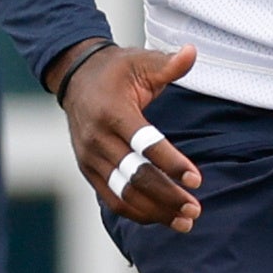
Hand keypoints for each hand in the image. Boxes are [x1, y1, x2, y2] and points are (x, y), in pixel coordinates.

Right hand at [56, 41, 203, 232]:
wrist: (76, 77)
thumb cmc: (117, 70)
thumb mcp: (141, 61)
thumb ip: (168, 63)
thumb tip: (193, 51)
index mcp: (113, 111)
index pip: (144, 144)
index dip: (171, 164)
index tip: (196, 180)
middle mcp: (97, 138)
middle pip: (133, 176)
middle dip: (166, 196)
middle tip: (195, 208)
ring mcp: (89, 157)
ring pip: (122, 194)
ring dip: (155, 211)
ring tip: (186, 221)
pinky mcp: (87, 169)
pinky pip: (111, 198)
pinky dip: (137, 212)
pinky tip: (162, 218)